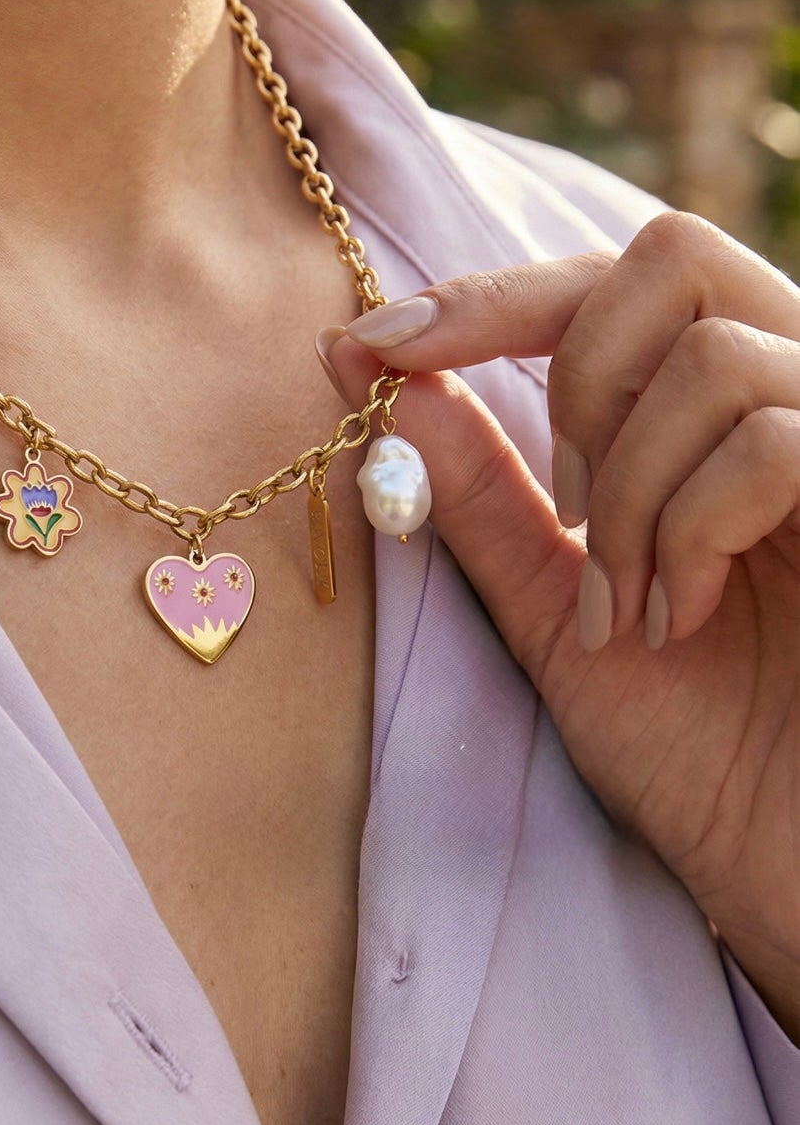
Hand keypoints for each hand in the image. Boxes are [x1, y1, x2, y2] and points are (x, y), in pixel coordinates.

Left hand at [318, 210, 799, 1040]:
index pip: (609, 283)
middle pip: (672, 255)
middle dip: (578, 375)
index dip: (488, 297)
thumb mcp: (555, 606)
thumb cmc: (696, 750)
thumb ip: (478, 486)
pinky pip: (771, 442)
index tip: (371, 347)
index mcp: (723, 412)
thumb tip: (367, 369)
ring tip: (627, 606)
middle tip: (568, 512)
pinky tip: (680, 615)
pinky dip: (690, 530)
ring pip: (713, 358)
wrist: (789, 869)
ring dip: (629, 492)